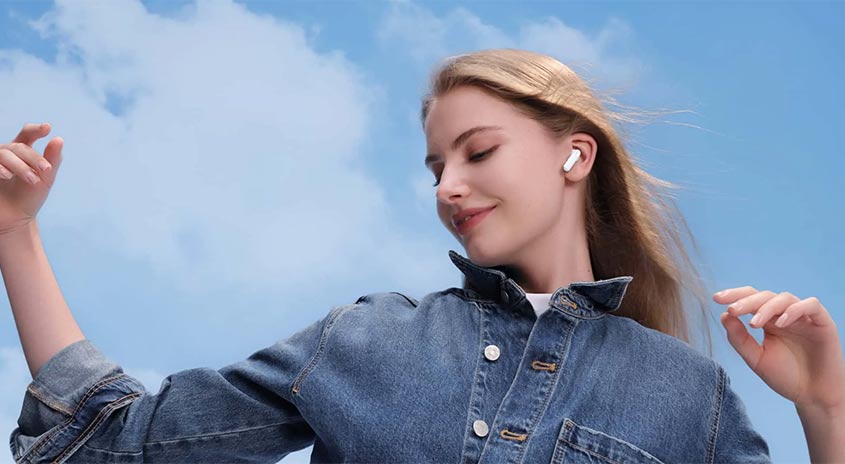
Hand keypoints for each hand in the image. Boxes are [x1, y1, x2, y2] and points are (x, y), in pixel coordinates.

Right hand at [0, 123, 62, 234]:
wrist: (14, 220)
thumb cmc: (30, 198)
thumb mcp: (45, 179)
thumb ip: (52, 160)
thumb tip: (58, 139)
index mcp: (22, 153)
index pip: (27, 134)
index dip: (36, 129)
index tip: (47, 128)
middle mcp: (6, 154)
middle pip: (18, 146)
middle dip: (33, 157)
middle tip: (45, 170)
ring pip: (4, 153)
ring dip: (19, 165)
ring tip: (32, 180)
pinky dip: (0, 167)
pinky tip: (7, 176)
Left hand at [714, 286, 844, 412]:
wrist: (813, 397)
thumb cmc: (785, 377)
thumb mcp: (756, 359)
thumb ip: (739, 339)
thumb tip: (724, 316)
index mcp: (768, 321)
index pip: (750, 299)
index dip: (734, 296)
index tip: (716, 299)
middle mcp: (785, 315)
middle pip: (764, 296)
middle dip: (746, 301)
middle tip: (732, 309)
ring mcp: (804, 317)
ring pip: (785, 298)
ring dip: (767, 308)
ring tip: (754, 323)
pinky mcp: (823, 322)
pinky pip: (812, 305)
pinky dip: (795, 310)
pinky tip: (781, 323)